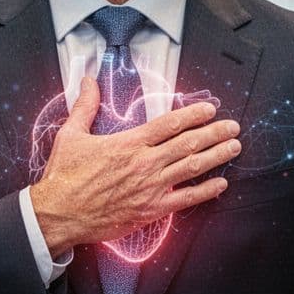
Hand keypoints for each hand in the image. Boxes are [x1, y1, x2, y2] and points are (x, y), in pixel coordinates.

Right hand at [29, 76, 240, 255]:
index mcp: (129, 143)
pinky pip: (186, 199)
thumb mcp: (70, 134)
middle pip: (188, 143)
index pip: (169, 123)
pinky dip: (206, 191)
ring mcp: (151, 187)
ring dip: (216, 156)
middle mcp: (145, 163)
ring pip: (192, 168)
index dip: (193, 114)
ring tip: (234, 147)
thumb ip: (85, 106)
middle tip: (233, 127)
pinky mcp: (151, 210)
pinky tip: (221, 184)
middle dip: (214, 133)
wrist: (59, 213)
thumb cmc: (64, 176)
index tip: (210, 109)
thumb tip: (88, 80)